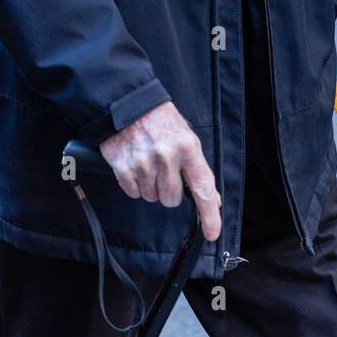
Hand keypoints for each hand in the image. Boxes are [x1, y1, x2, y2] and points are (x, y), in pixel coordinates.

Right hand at [99, 100, 221, 240]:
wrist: (128, 103)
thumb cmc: (161, 120)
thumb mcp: (186, 137)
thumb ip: (198, 169)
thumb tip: (214, 199)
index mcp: (188, 147)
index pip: (203, 187)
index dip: (209, 214)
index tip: (212, 233)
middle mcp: (167, 156)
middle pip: (172, 199)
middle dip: (169, 191)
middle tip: (164, 170)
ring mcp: (143, 163)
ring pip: (152, 197)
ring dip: (151, 187)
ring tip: (148, 163)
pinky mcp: (123, 167)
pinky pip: (133, 193)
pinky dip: (135, 184)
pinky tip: (135, 164)